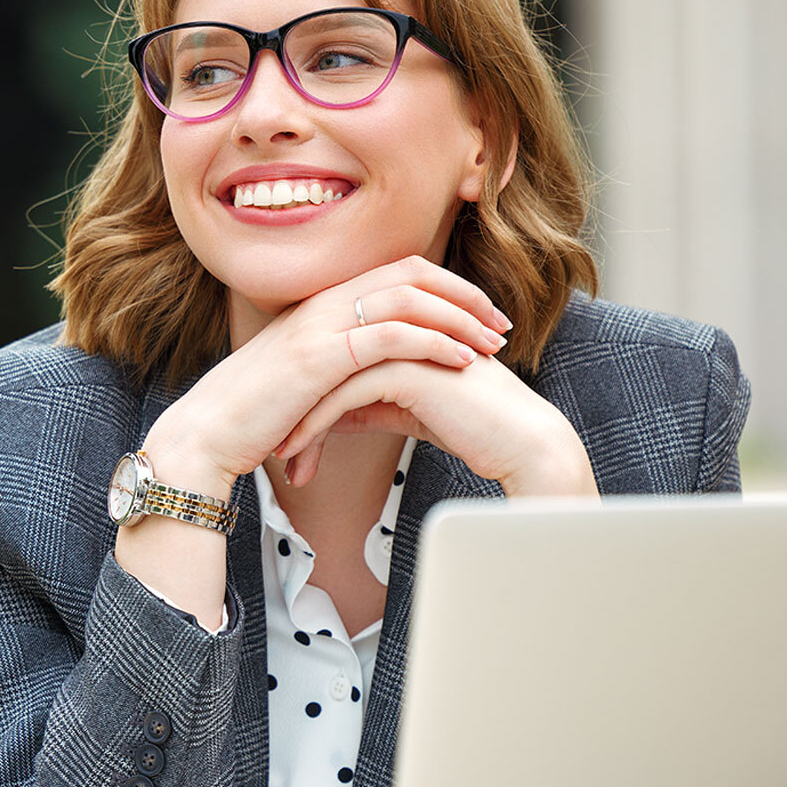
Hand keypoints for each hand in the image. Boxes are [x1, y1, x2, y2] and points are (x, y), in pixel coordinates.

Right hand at [143, 256, 511, 493]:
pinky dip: (433, 343)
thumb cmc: (250, 416)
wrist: (206, 434)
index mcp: (320, 303)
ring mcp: (320, 325)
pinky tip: (459, 362)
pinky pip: (391, 335)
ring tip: (490, 344)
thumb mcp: (301, 379)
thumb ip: (337, 365)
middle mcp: (322, 303)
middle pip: (411, 273)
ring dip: (458, 318)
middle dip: (464, 295)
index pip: (396, 271)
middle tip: (499, 322)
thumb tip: (374, 375)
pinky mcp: (321, 356)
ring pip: (408, 298)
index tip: (478, 313)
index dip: (445, 286)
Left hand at [274, 353, 597, 496]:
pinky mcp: (407, 368)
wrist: (521, 441)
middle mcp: (396, 329)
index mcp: (397, 331)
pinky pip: (344, 396)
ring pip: (327, 378)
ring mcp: (402, 343)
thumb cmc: (473, 426)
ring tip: (279, 456)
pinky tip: (299, 454)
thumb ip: (370, 403)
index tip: (278, 428)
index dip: (301, 395)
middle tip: (266, 441)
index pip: (331, 356)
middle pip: (323, 363)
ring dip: (297, 420)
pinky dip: (315, 427)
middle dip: (292, 406)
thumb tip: (330, 416)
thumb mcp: (408, 411)